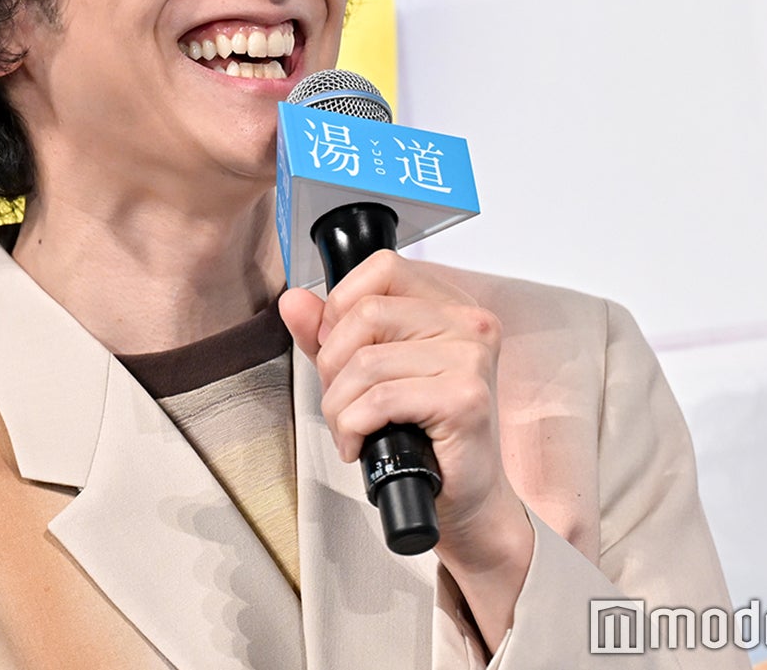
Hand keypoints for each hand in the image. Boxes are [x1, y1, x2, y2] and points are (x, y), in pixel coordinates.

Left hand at [278, 250, 532, 647]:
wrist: (463, 498)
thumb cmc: (422, 435)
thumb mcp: (365, 373)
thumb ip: (328, 334)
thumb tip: (295, 302)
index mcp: (450, 305)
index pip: (383, 268)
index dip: (342, 305)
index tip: (337, 347)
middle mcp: (469, 324)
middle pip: (366, 313)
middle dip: (333, 364)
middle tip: (341, 401)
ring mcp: (471, 360)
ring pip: (367, 360)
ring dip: (339, 405)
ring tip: (349, 428)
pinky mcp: (465, 399)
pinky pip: (380, 398)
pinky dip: (353, 425)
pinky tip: (361, 442)